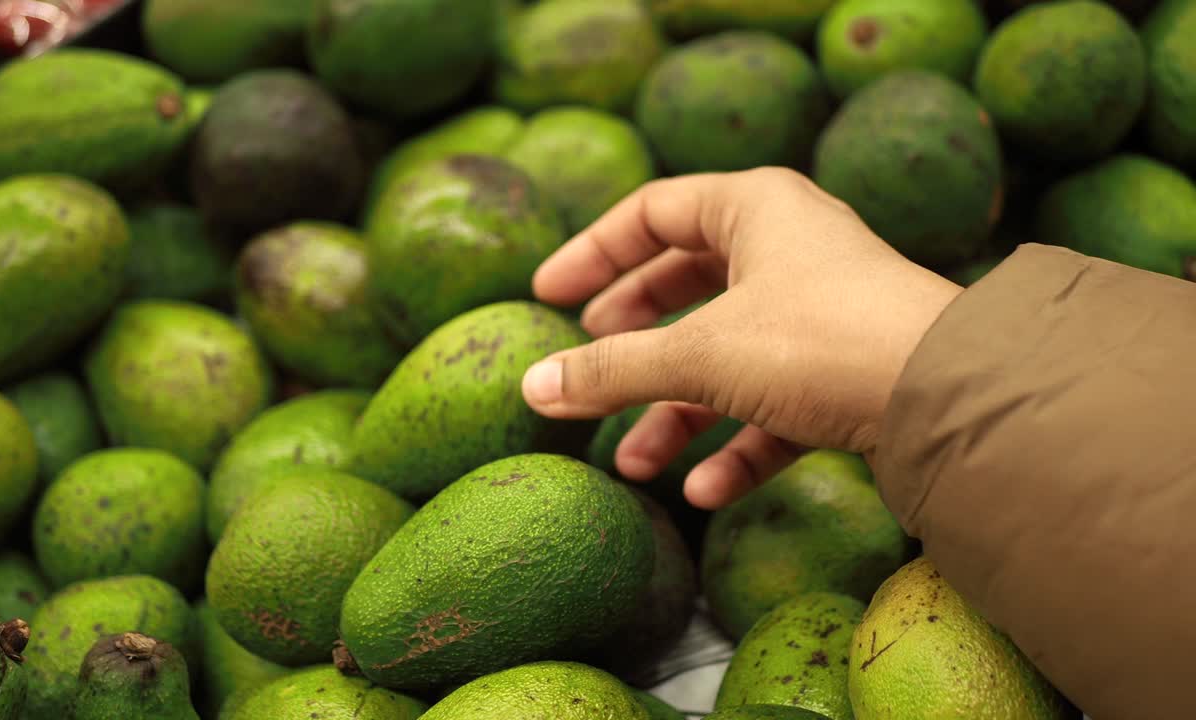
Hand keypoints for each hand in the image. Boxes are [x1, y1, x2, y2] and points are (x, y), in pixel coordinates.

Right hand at [521, 168, 962, 508]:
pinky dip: (736, 443)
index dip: (593, 255)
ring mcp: (820, 313)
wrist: (952, 397)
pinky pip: (773, 404)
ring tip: (632, 460)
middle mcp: (789, 250)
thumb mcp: (701, 354)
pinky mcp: (846, 372)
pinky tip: (703, 488)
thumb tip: (533, 386)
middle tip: (587, 368)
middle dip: (633, 340)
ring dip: (677, 411)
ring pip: (727, 356)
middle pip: (686, 287)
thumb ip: (613, 370)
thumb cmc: (822, 342)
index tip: (547, 297)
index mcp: (755, 209)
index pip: (653, 213)